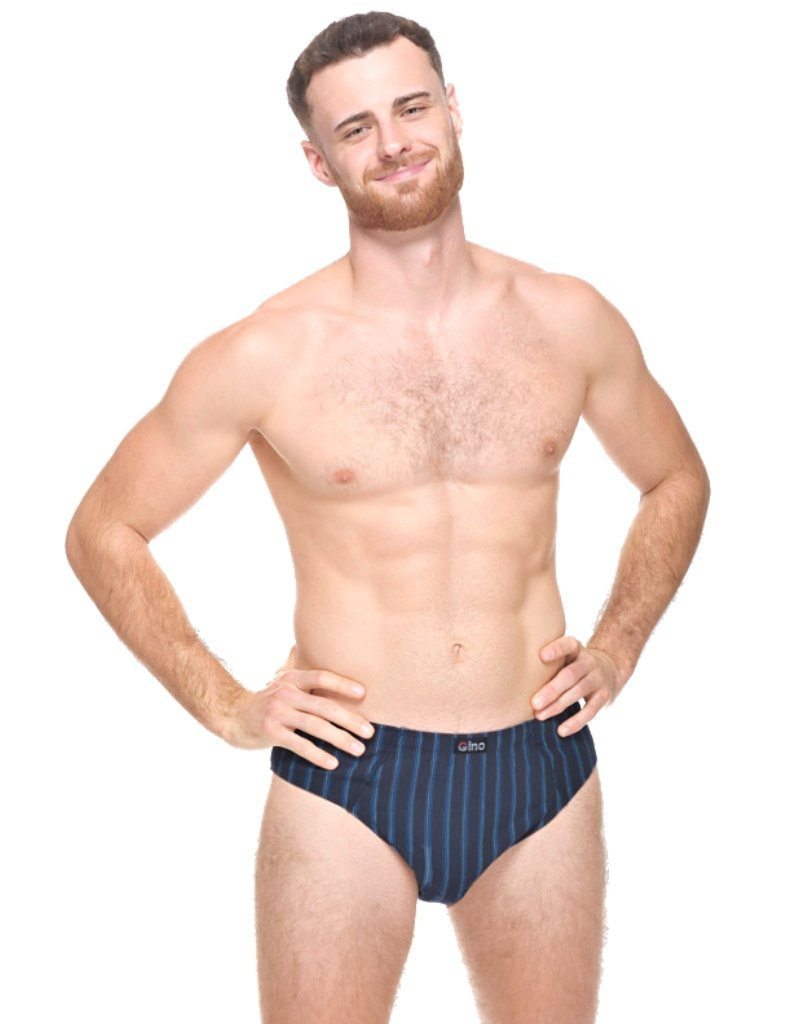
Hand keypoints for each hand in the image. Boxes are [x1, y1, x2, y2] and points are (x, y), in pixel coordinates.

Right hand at [224, 645, 374, 768]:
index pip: (321, 677)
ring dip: (340, 739)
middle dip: (350, 719)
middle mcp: (286, 693)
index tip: (364, 694)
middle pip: (324, 706)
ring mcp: (278, 713)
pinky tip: (333, 763)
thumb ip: (297, 667)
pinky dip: (318, 755)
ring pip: (315, 726)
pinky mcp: (271, 733)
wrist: (232, 716)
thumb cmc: (265, 700)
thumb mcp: (281, 680)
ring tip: (359, 749)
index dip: (343, 684)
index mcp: (292, 678)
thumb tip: (304, 643)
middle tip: (370, 732)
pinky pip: (300, 745)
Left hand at [531, 636, 621, 736]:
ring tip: (540, 716)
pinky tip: (562, 730)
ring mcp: (598, 678)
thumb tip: (515, 677)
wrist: (609, 670)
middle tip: (534, 703)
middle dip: (551, 690)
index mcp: (576, 649)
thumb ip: (548, 662)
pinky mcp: (605, 695)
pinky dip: (576, 722)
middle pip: (570, 675)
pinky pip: (591, 710)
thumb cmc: (573, 664)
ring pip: (578, 692)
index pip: (568, 645)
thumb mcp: (566, 655)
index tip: (541, 656)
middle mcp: (588, 662)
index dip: (556, 649)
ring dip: (558, 706)